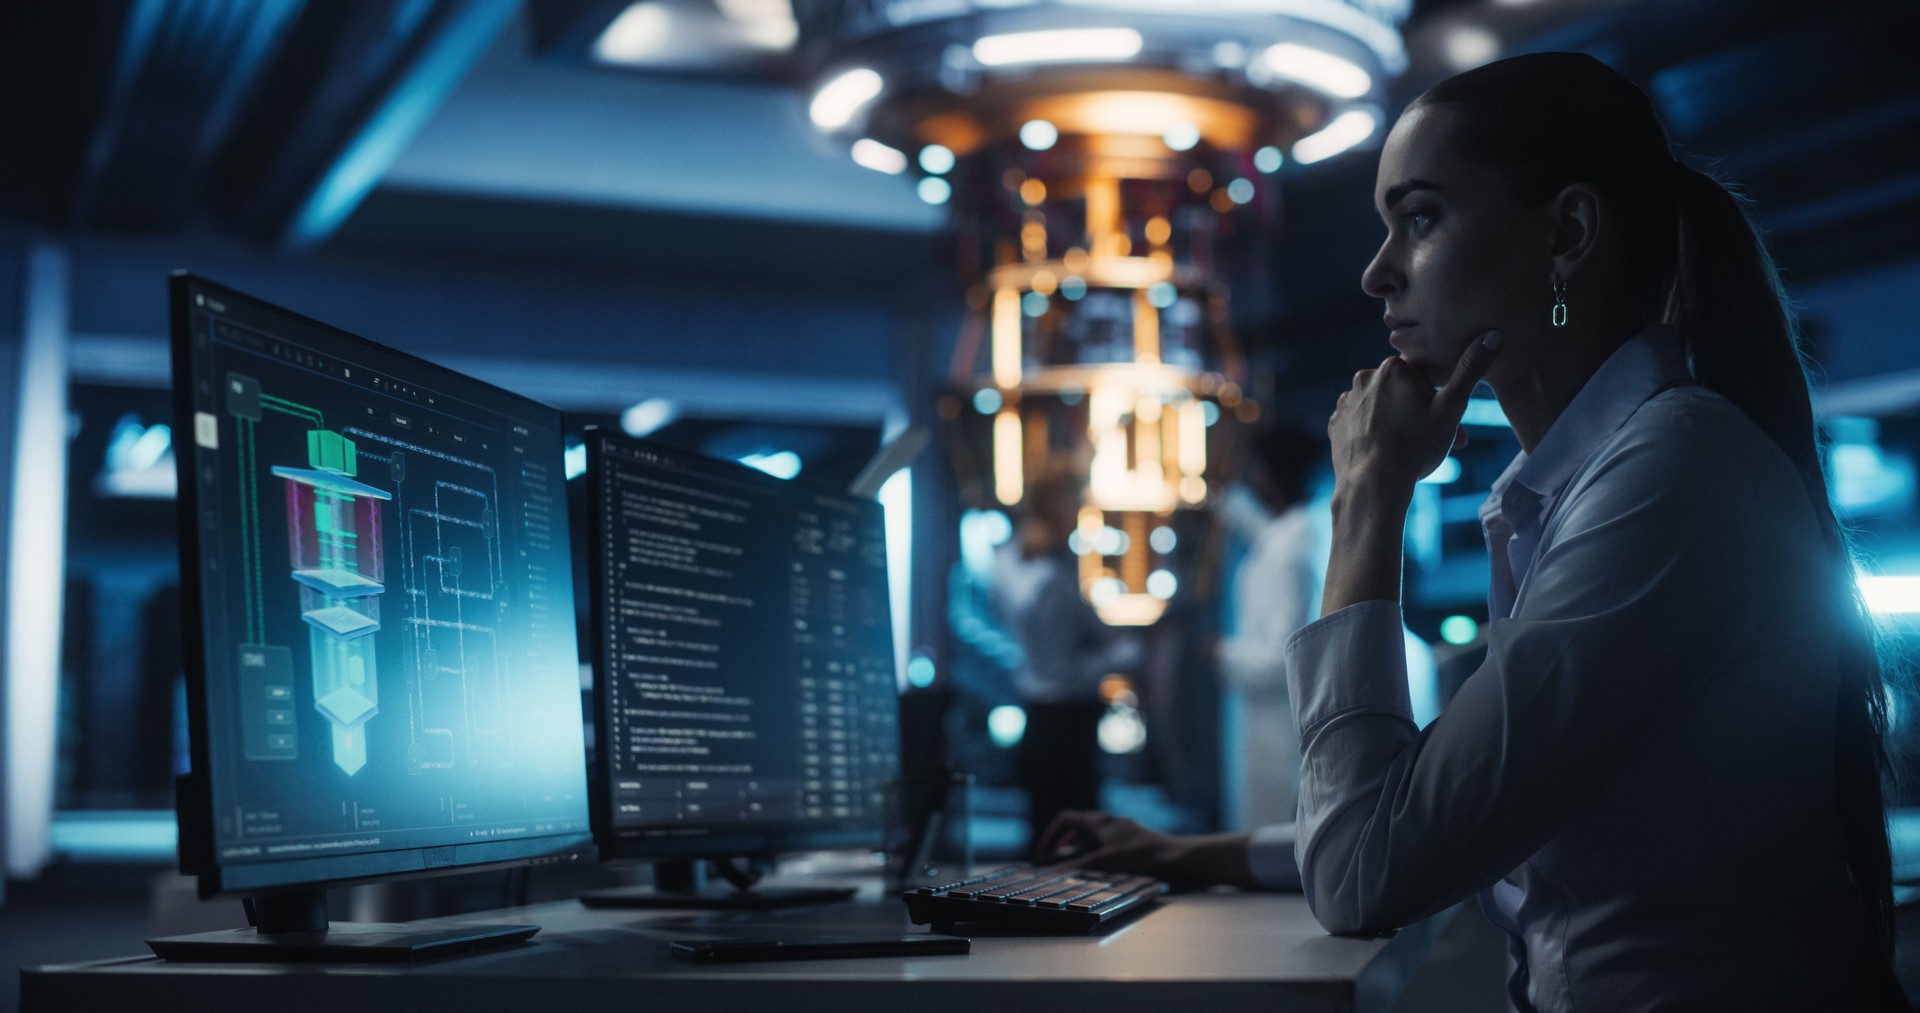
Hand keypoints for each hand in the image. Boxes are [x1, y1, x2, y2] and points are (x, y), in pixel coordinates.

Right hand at [1034, 810, 1254, 889]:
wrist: (1175, 857)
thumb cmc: (1141, 857)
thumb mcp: (1104, 862)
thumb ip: (1078, 866)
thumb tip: (1053, 872)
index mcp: (1099, 822)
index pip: (1065, 819)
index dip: (1050, 835)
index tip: (1044, 853)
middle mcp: (1109, 821)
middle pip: (1078, 826)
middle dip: (1063, 842)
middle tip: (1055, 860)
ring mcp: (1122, 830)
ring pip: (1092, 835)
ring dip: (1079, 848)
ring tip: (1074, 866)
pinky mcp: (1132, 840)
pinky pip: (1106, 842)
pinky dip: (1095, 852)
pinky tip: (1101, 867)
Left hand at [1328, 330, 1501, 497]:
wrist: (1372, 485)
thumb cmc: (1415, 446)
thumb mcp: (1451, 408)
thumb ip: (1470, 370)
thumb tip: (1493, 335)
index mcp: (1393, 367)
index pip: (1424, 380)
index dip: (1439, 405)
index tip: (1448, 428)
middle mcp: (1364, 377)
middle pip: (1402, 394)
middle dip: (1420, 415)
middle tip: (1431, 443)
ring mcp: (1347, 401)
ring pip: (1383, 408)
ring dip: (1397, 424)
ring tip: (1408, 450)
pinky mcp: (1335, 423)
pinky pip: (1362, 423)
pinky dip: (1374, 434)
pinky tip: (1384, 452)